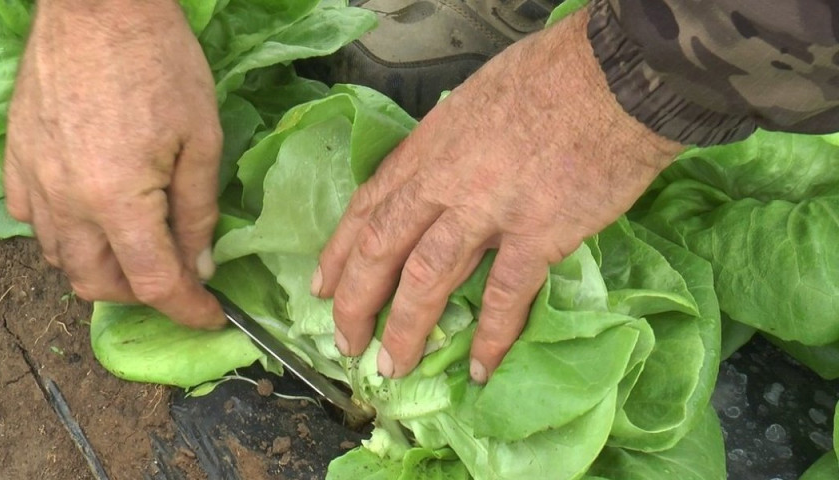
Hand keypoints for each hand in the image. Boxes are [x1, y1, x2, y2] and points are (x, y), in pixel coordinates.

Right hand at [4, 0, 224, 327]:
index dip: (188, 308)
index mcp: (117, 201)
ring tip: (135, 246)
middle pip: (95, 283)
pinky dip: (62, 232)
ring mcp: (34, 180)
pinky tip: (89, 213)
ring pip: (58, 257)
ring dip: (100, 267)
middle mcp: (66, 203)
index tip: (210, 315)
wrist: (98, 5)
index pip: (153, 283)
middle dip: (140, 294)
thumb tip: (199, 264)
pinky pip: (30, 218)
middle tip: (174, 275)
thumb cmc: (161, 63)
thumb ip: (198, 211)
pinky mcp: (16, 157)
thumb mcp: (201, 140)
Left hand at [313, 10, 682, 381]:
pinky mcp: (537, 233)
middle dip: (357, 301)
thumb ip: (449, 147)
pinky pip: (504, 295)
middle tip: (347, 341)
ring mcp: (488, 209)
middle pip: (382, 248)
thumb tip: (441, 178)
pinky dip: (490, 336)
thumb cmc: (549, 76)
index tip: (322, 287)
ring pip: (427, 277)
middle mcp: (445, 182)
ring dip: (406, 328)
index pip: (369, 206)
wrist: (612, 76)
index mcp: (428, 148)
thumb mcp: (474, 100)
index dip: (340, 252)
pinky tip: (479, 367)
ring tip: (393, 366)